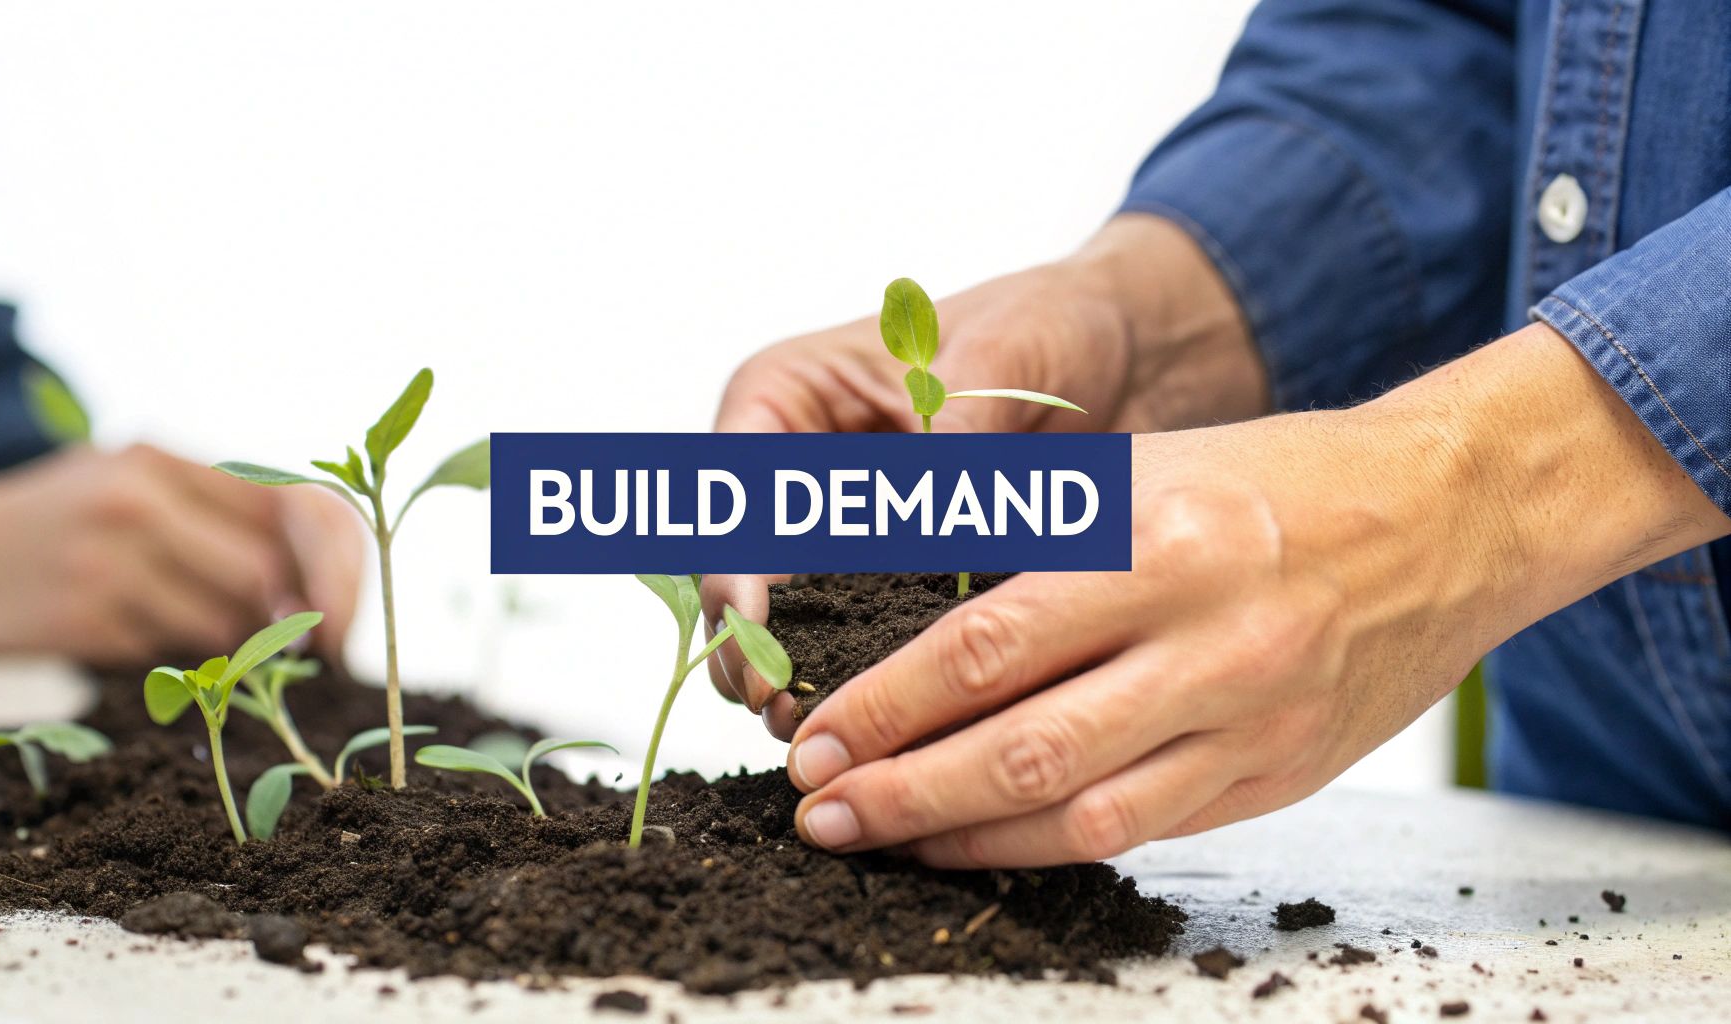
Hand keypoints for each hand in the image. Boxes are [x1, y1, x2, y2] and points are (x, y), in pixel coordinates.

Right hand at [0, 441, 362, 664]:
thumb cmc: (67, 521)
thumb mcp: (140, 487)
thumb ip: (223, 521)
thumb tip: (315, 599)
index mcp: (167, 460)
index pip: (298, 504)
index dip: (340, 566)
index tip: (344, 616)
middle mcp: (141, 499)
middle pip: (266, 572)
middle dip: (301, 621)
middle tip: (311, 652)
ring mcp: (108, 557)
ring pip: (224, 623)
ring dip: (234, 646)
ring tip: (200, 633)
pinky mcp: (82, 613)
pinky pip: (168, 654)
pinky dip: (172, 658)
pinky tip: (136, 635)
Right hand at [706, 214, 1266, 728]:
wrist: (1121, 357)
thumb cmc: (1043, 325)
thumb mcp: (994, 360)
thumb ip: (954, 434)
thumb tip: (936, 509)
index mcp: (786, 400)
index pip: (733, 489)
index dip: (734, 558)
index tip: (753, 619)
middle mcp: (798, 474)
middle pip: (745, 571)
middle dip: (757, 642)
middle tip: (778, 703)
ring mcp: (843, 536)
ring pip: (793, 621)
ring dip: (804, 675)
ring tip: (820, 731)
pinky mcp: (894, 582)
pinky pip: (866, 639)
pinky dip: (870, 681)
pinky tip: (888, 728)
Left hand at [775, 325, 1729, 866]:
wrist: (1452, 518)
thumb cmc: (1283, 481)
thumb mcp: (1147, 467)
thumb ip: (1031, 535)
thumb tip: (898, 606)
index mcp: (1160, 545)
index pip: (988, 646)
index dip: (888, 705)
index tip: (817, 736)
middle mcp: (1209, 643)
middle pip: (1023, 748)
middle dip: (903, 791)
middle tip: (821, 810)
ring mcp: (1253, 720)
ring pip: (1081, 814)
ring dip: (966, 839)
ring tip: (884, 841)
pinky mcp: (1281, 775)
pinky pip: (1145, 832)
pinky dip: (1051, 848)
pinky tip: (986, 844)